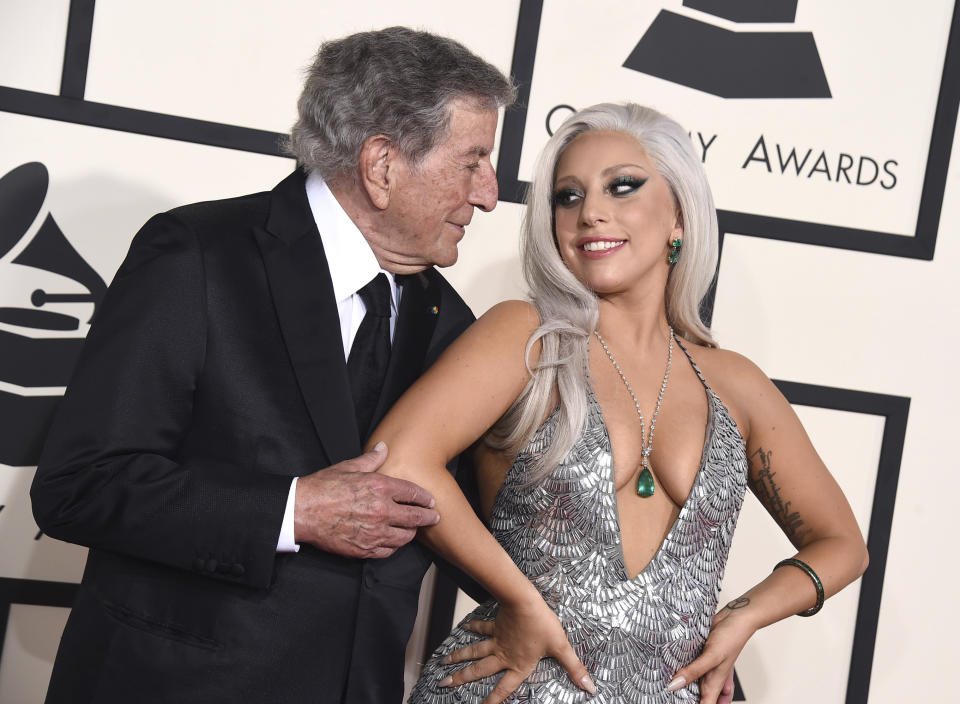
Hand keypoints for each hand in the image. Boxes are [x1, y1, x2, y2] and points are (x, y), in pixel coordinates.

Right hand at [294, 442, 438, 557]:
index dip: (425, 498)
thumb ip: (371, 459)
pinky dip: (393, 546)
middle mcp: (382, 511)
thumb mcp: (349, 467)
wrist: (301, 511)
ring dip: (411, 533)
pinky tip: (393, 541)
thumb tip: (383, 448)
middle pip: (415, 518)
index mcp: (380, 488)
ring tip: (414, 530)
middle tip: (433, 517)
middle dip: (427, 517)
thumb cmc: (323, 487)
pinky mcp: (364, 549)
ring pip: (404, 537)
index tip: (430, 500)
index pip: (413, 493)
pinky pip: (388, 551)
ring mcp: (374, 532)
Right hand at [437, 596, 595, 703]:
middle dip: (461, 678)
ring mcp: (497, 640)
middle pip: (478, 671)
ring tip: (443, 663)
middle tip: (443, 683)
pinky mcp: (496, 625)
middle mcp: (504, 656)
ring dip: (458, 658)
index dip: (493, 701)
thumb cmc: (543, 625)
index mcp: (518, 665)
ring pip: (474, 652)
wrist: (525, 601)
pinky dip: (472, 629)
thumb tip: (590, 688)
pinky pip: (482, 629)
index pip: (504, 689)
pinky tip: (463, 628)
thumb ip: (574, 668)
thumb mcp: (561, 648)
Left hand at [668, 604, 753, 703]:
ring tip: (663, 682)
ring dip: (680, 682)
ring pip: (691, 682)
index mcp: (714, 684)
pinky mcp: (698, 655)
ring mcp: (704, 666)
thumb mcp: (711, 657)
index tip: (674, 703)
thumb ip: (694, 672)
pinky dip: (679, 666)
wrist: (734, 617)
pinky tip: (668, 664)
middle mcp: (709, 678)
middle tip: (665, 694)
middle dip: (682, 696)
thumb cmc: (731, 638)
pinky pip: (687, 665)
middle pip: (695, 696)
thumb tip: (674, 685)